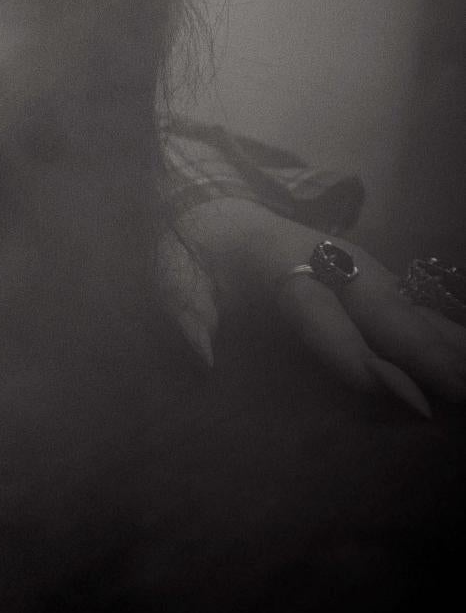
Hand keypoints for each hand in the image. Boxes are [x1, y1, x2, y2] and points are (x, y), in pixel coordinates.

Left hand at [160, 199, 465, 414]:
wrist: (220, 217)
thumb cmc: (196, 258)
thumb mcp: (175, 280)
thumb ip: (187, 314)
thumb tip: (201, 357)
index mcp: (279, 265)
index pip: (319, 313)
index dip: (353, 352)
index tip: (389, 393)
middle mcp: (333, 264)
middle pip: (386, 310)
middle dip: (427, 354)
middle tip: (462, 395)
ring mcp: (364, 271)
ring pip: (416, 310)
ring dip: (451, 345)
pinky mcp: (381, 282)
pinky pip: (426, 310)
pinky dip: (452, 335)